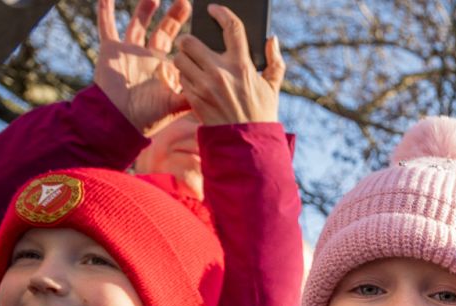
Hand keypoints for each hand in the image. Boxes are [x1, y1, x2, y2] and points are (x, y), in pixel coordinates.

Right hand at [95, 0, 191, 134]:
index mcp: (165, 68)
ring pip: (138, 24)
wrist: (119, 121)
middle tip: (185, 3)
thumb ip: (192, 96)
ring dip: (145, 9)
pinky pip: (107, 26)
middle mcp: (148, 57)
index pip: (180, 47)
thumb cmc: (147, 117)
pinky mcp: (111, 50)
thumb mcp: (175, 105)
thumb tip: (216, 93)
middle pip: (163, 31)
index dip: (188, 38)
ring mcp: (129, 52)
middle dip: (174, 17)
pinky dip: (105, 11)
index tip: (200, 24)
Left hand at [175, 4, 284, 124]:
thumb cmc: (261, 114)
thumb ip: (275, 62)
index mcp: (242, 66)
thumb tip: (272, 39)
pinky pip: (180, 78)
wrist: (247, 143)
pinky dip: (184, 78)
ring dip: (184, 59)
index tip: (214, 9)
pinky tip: (194, 82)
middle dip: (190, 41)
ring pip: (180, 58)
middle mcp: (221, 72)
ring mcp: (205, 86)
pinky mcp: (193, 98)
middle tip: (195, 47)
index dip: (222, 13)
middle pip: (191, 40)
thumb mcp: (273, 88)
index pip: (231, 28)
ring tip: (193, 66)